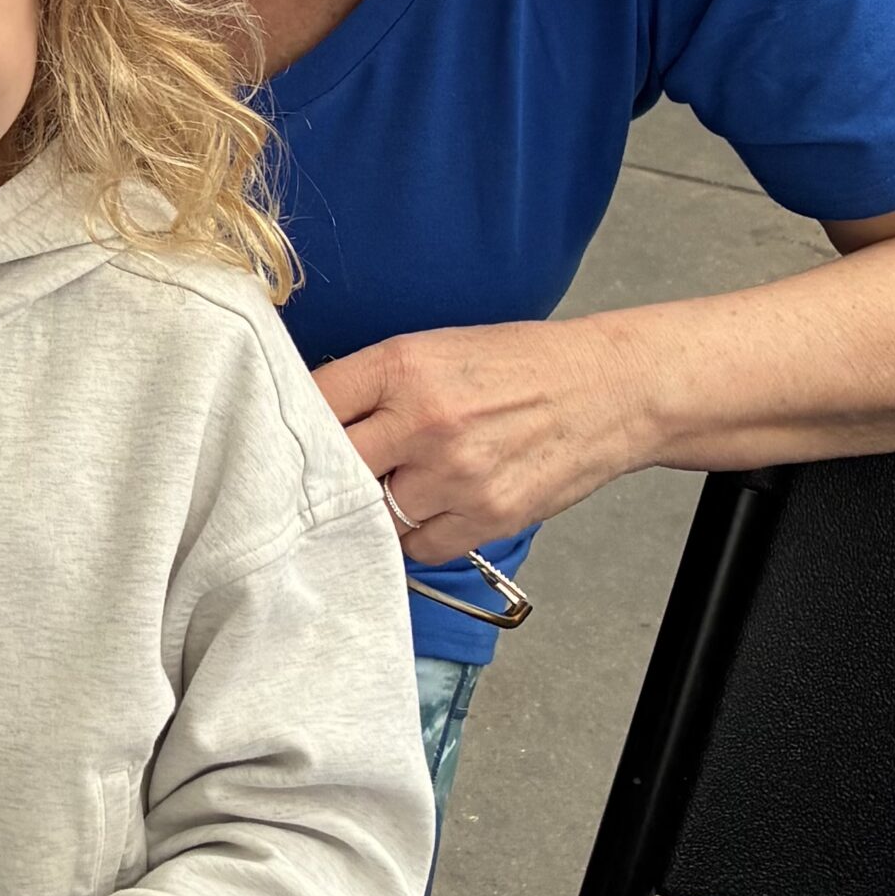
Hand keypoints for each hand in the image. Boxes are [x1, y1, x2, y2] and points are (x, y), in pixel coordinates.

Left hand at [314, 318, 645, 566]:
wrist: (608, 390)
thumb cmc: (521, 365)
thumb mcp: (437, 349)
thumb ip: (375, 384)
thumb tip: (314, 421)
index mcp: (402, 365)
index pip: (313, 404)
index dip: (294, 427)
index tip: (286, 443)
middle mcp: (423, 420)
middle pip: (332, 470)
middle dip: (327, 479)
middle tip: (327, 482)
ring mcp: (455, 474)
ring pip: (374, 515)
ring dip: (376, 508)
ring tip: (401, 483)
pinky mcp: (486, 517)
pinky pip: (419, 547)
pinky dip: (417, 534)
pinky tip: (435, 505)